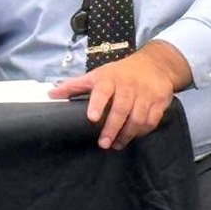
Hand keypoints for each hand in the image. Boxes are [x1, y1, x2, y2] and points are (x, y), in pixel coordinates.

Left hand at [48, 41, 192, 149]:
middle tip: (104, 143)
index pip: (102, 91)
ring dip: (127, 134)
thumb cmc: (119, 73)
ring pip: (138, 118)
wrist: (155, 64)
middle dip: (112, 128)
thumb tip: (51, 95)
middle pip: (121, 109)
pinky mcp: (160, 102)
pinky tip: (133, 137)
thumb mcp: (97, 75)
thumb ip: (75, 86)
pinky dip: (142, 131)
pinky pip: (151, 120)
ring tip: (117, 145)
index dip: (97, 103)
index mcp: (109, 79)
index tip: (92, 118)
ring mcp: (145, 94)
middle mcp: (128, 86)